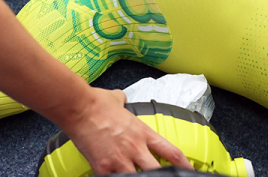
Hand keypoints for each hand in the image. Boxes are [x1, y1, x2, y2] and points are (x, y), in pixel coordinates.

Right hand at [65, 89, 192, 173]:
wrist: (77, 107)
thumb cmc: (95, 102)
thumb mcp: (116, 98)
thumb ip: (122, 101)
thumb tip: (121, 98)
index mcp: (142, 132)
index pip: (172, 152)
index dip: (184, 165)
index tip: (189, 170)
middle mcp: (135, 148)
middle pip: (158, 171)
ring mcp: (120, 159)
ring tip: (136, 176)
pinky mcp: (103, 166)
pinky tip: (113, 176)